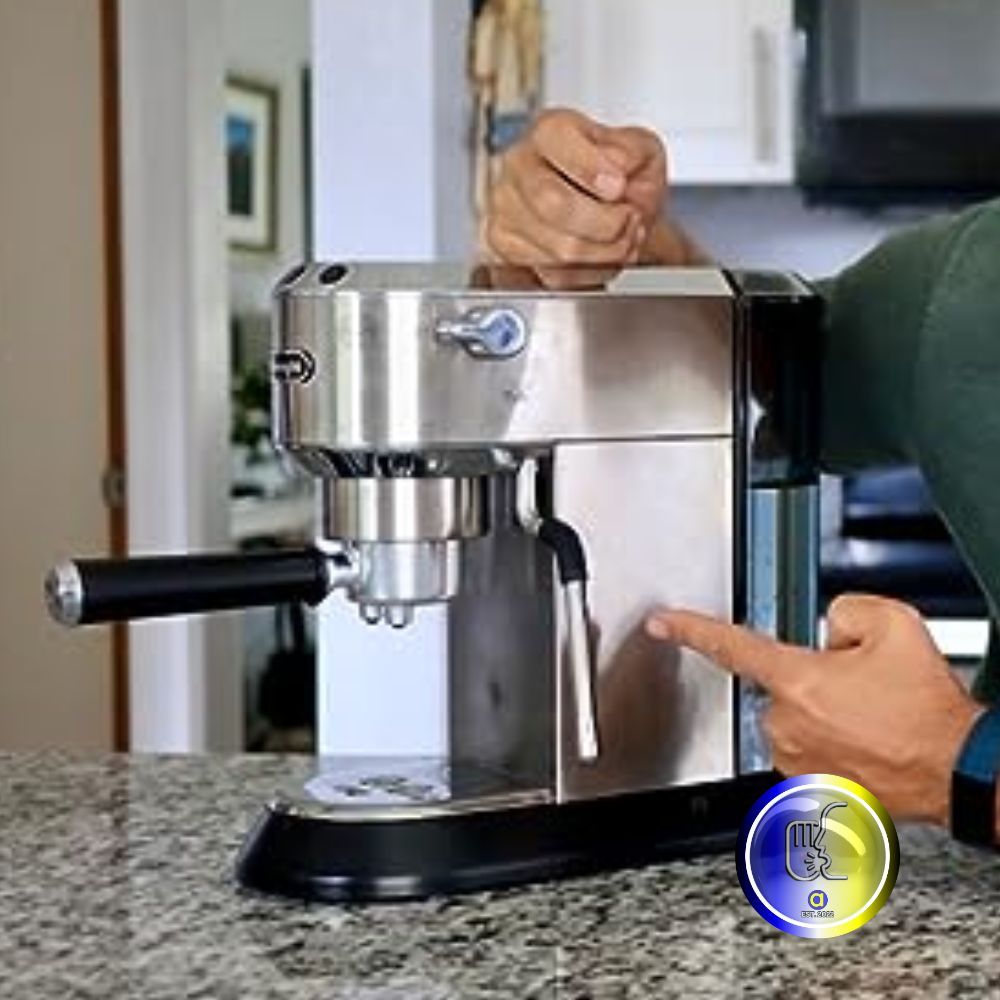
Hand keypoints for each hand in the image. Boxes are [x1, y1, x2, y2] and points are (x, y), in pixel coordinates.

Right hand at [482, 108, 692, 267]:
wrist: (615, 215)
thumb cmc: (620, 179)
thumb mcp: (643, 150)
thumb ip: (634, 153)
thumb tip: (617, 167)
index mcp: (549, 131)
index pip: (557, 144)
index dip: (592, 170)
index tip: (618, 186)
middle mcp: (519, 166)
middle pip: (553, 203)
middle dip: (606, 222)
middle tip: (629, 220)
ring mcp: (507, 209)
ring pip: (560, 248)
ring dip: (606, 252)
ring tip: (623, 240)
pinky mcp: (507, 249)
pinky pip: (556, 274)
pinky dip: (593, 272)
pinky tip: (603, 256)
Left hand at [645, 594, 982, 824]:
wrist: (959, 769)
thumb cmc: (927, 711)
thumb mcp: (894, 624)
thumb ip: (845, 610)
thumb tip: (829, 630)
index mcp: (798, 682)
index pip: (730, 646)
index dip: (691, 630)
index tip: (662, 624)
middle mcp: (788, 726)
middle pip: (781, 684)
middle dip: (813, 679)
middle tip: (861, 690)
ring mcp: (798, 763)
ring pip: (796, 720)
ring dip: (825, 716)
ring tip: (871, 721)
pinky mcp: (812, 790)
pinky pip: (810, 752)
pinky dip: (833, 745)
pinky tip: (866, 745)